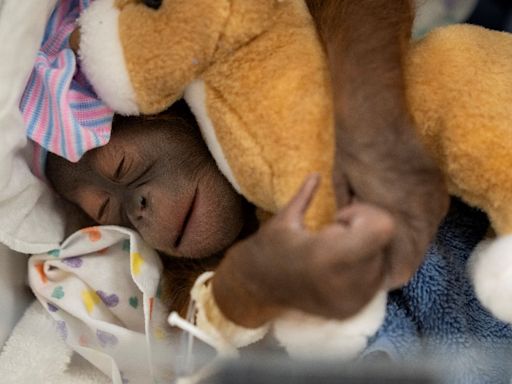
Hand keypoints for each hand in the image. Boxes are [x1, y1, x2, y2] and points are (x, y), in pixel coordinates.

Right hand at [212, 174, 394, 327]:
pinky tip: (338, 269)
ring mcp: (349, 302)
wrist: (254, 288)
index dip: (364, 215)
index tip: (340, 218)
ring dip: (364, 252)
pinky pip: (375, 281)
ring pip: (382, 262)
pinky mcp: (351, 311)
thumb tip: (316, 174)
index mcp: (326, 255)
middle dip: (363, 233)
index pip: (383, 228)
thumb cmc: (268, 247)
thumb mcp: (284, 218)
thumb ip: (305, 195)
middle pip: (383, 243)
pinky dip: (363, 270)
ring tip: (335, 254)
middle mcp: (343, 282)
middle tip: (334, 236)